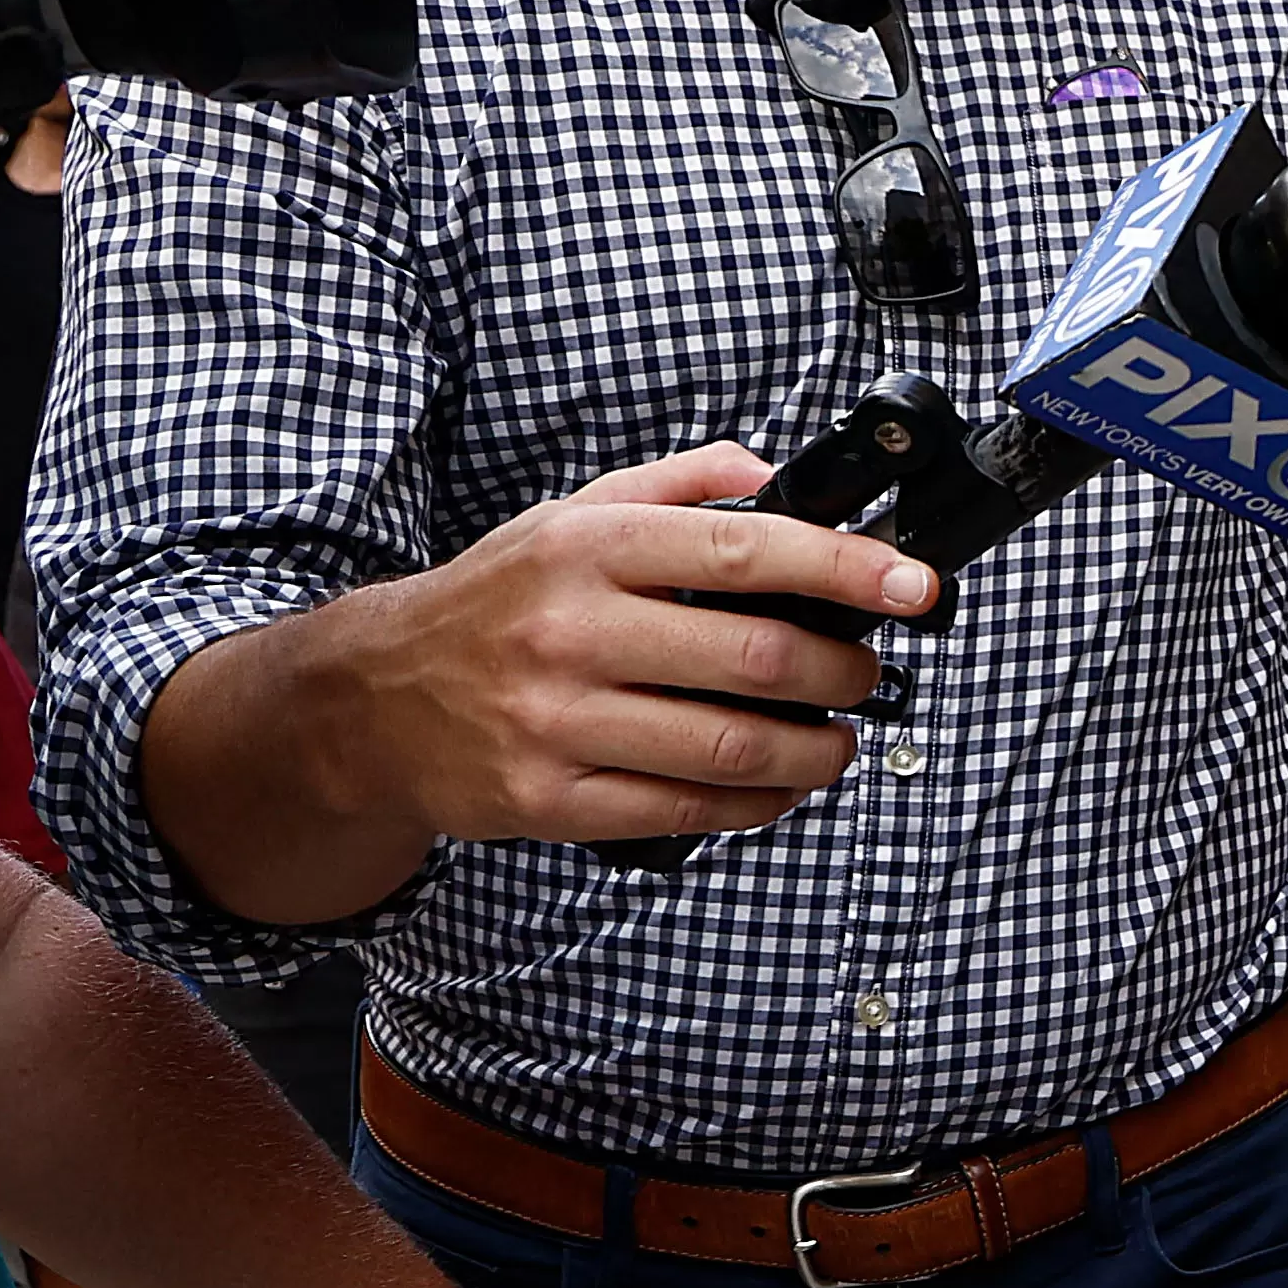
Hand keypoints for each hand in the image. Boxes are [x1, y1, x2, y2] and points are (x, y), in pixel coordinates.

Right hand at [320, 445, 939, 847]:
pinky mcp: (549, 800)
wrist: (372, 697)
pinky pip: (688, 812)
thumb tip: (778, 475)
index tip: (914, 585)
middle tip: (865, 672)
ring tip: (838, 737)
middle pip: (758, 660)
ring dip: (817, 750)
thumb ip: (681, 483)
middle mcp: (570, 631)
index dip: (847, 569)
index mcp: (587, 547)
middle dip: (845, 672)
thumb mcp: (570, 513)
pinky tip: (778, 784)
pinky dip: (758, 804)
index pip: (745, 549)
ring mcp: (557, 723)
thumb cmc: (496, 602)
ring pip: (732, 749)